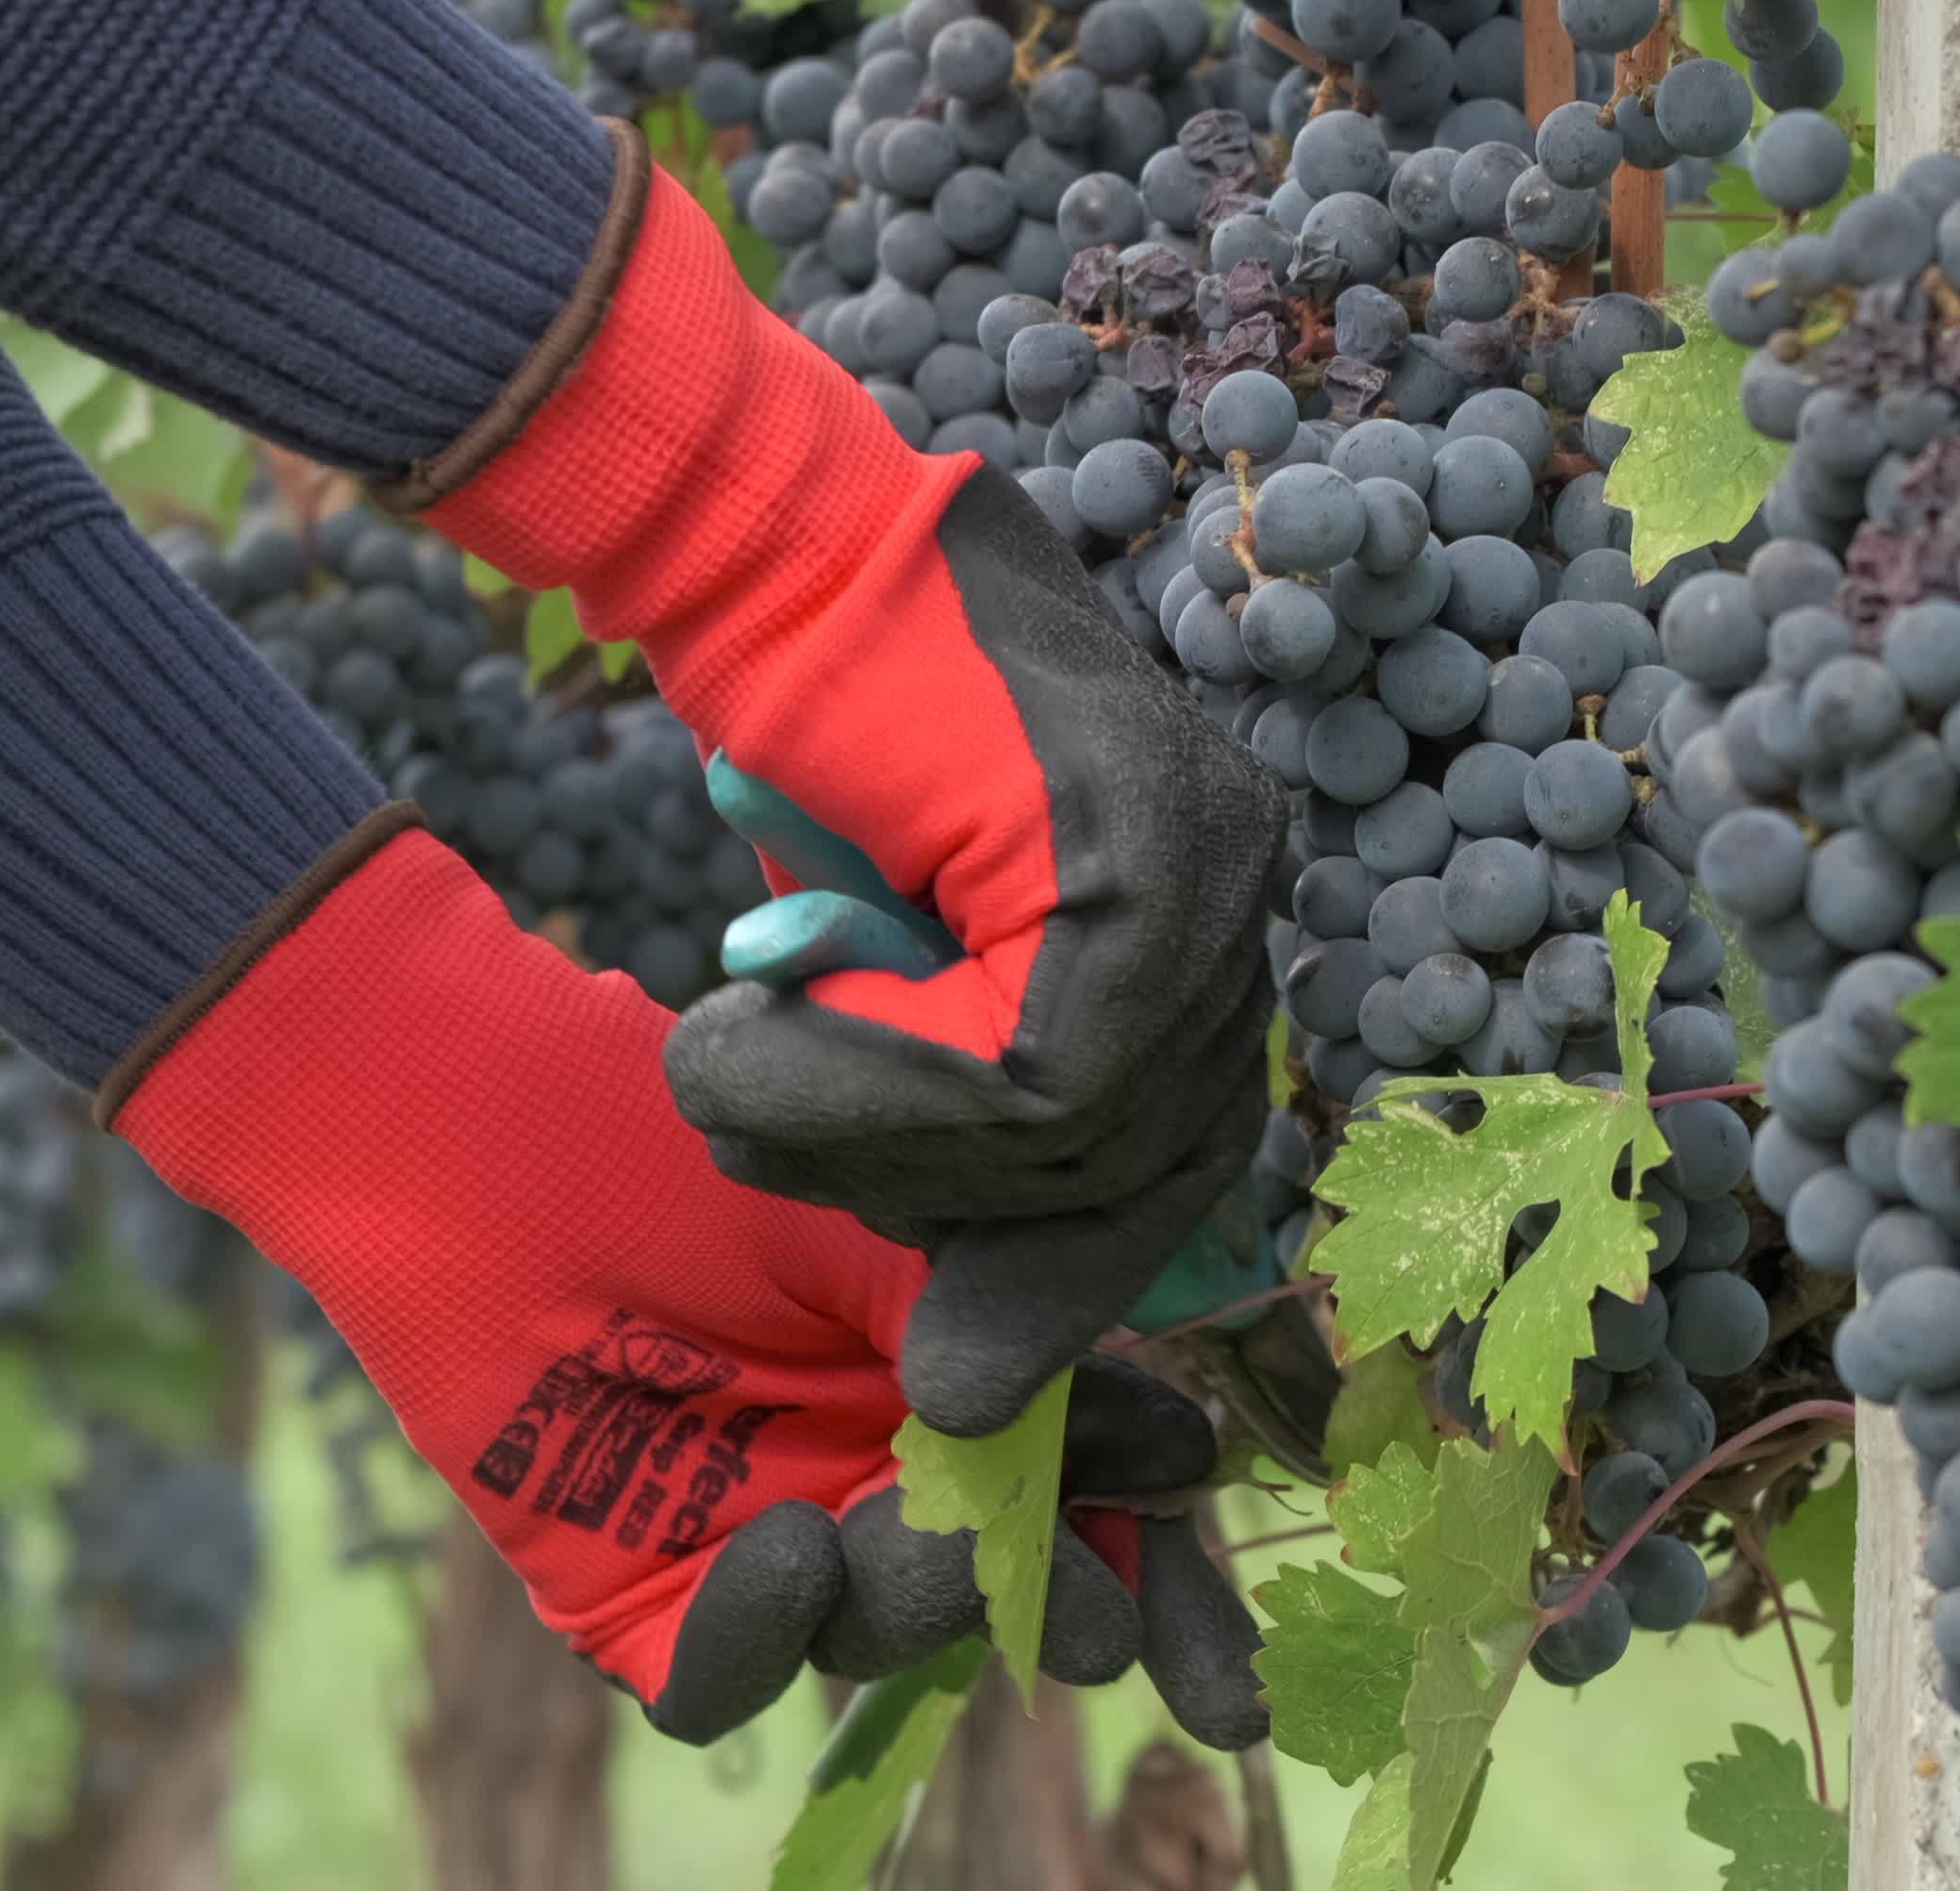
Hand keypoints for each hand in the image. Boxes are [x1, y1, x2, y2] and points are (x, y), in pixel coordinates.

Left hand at [108, 824, 1265, 1743]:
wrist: (486, 1127)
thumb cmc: (679, 1141)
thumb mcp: (886, 1228)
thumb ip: (1001, 1339)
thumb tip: (1136, 1473)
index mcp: (942, 1381)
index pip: (1083, 1508)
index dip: (1160, 1588)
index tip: (1221, 1654)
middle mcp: (862, 1475)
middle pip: (996, 1601)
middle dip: (1064, 1618)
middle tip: (1090, 1607)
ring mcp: (752, 1539)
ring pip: (875, 1640)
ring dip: (912, 1601)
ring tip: (893, 1526)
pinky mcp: (632, 1587)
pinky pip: (715, 1680)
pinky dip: (759, 1641)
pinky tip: (785, 1550)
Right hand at [388, 134, 1282, 1321]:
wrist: (759, 563)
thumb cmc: (813, 756)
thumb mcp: (896, 988)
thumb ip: (960, 1147)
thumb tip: (976, 1396)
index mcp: (1199, 915)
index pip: (1177, 1166)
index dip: (1059, 1279)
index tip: (958, 1384)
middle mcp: (1232, 883)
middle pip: (1132, 1167)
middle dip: (940, 1201)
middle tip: (759, 1130)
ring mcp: (1198, 855)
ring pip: (1068, 1135)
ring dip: (863, 1130)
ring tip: (727, 1054)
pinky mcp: (1125, 842)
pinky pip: (1023, 1070)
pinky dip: (861, 1081)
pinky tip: (743, 1021)